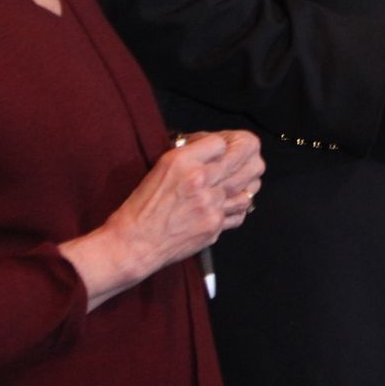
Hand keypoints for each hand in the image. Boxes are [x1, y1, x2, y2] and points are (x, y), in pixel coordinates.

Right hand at [59, 131, 264, 310]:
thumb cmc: (141, 208)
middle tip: (240, 156)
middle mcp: (200, 179)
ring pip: (251, 183)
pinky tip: (227, 203)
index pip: (222, 141)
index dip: (223, 143)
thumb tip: (215, 148)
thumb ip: (191, 155)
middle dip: (246, 152)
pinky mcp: (216, 225)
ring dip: (246, 180)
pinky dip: (237, 205)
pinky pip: (241, 210)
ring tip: (235, 180)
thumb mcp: (160, 168)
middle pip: (246, 154)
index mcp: (182, 161)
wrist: (133, 244)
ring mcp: (211, 204)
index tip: (220, 148)